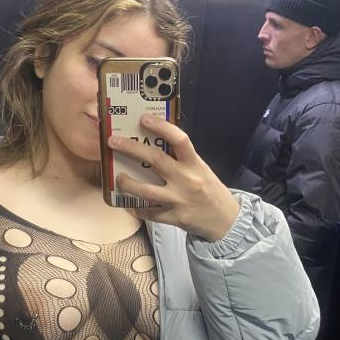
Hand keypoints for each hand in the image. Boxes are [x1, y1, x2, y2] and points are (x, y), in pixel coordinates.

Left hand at [109, 115, 239, 241]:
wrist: (226, 220)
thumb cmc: (210, 190)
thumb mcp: (201, 169)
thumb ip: (182, 159)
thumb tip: (156, 143)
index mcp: (195, 164)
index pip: (179, 139)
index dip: (161, 127)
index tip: (143, 119)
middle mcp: (187, 180)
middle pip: (155, 160)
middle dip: (131, 148)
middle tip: (113, 141)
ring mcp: (179, 200)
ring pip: (147, 190)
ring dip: (128, 183)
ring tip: (118, 177)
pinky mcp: (174, 218)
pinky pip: (149, 213)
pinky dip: (137, 208)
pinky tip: (130, 203)